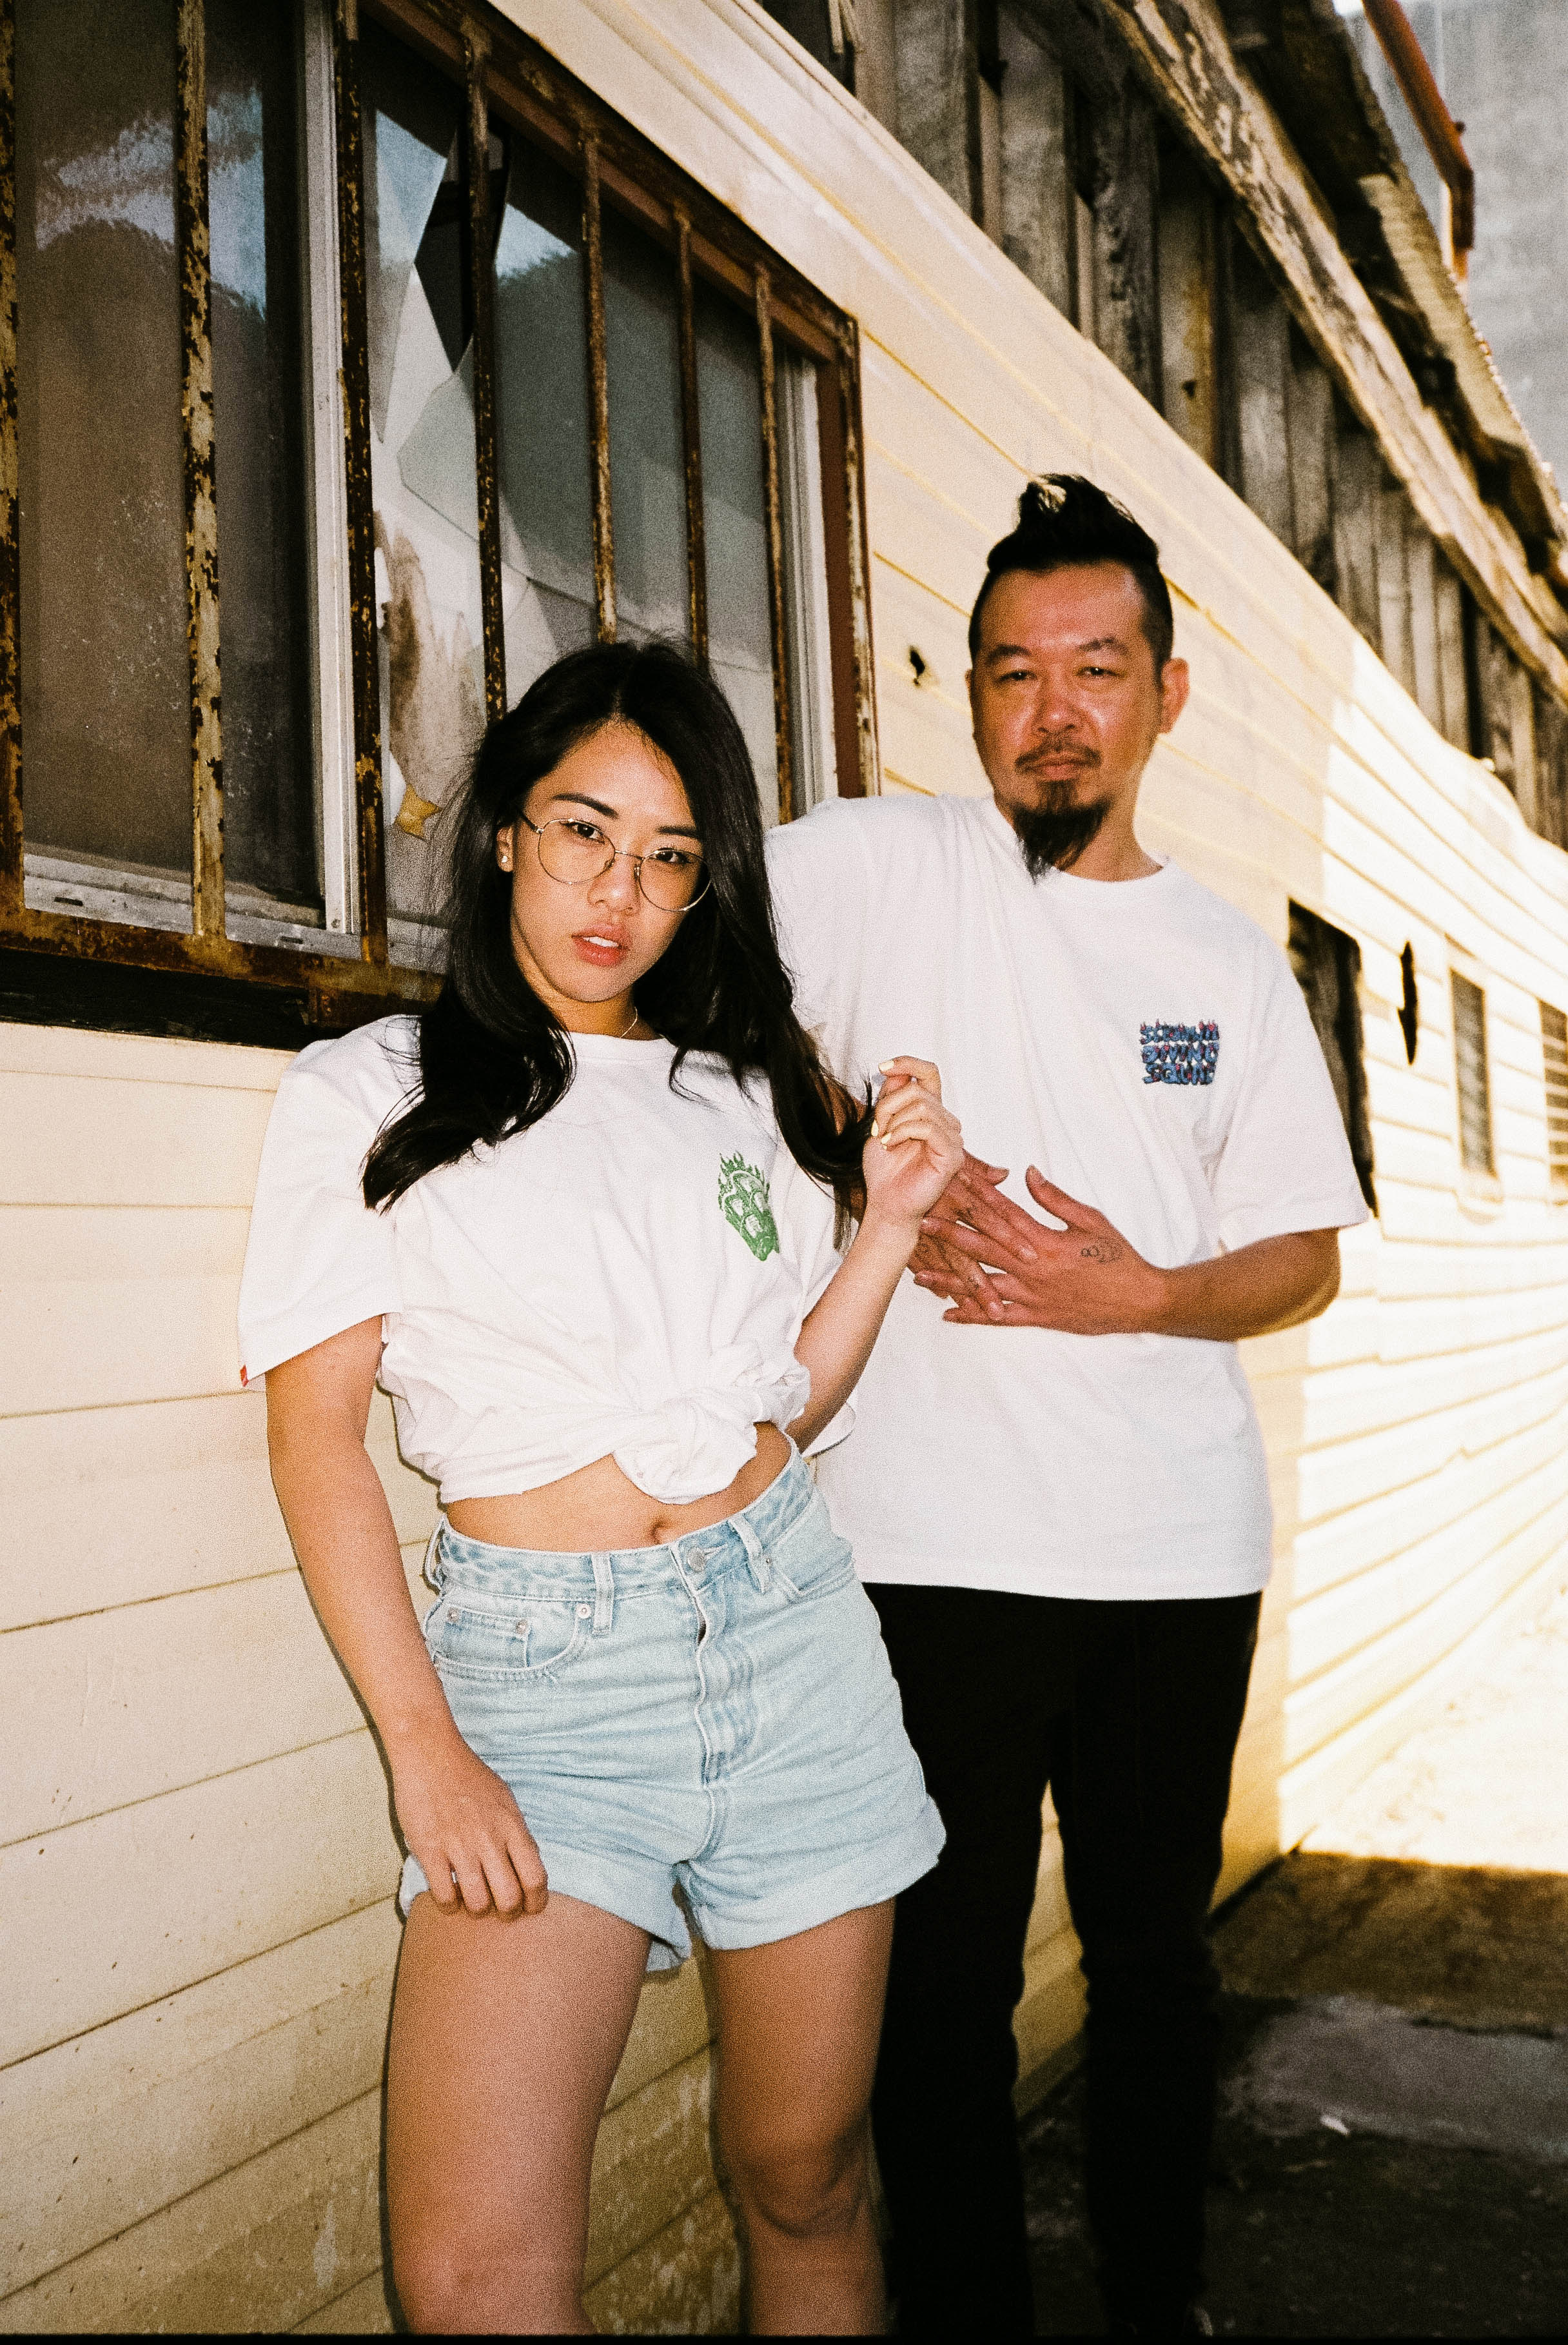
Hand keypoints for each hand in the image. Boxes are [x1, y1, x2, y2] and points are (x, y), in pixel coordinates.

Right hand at [391, 1727, 548, 1917]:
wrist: (430, 1753)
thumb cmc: (468, 1775)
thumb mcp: (505, 1798)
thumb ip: (516, 1832)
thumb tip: (527, 1864)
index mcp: (512, 1826)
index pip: (536, 1877)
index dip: (537, 1902)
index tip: (530, 1908)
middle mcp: (489, 1839)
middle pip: (509, 1898)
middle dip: (507, 1913)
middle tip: (500, 1910)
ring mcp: (459, 1846)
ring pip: (477, 1903)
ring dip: (477, 1910)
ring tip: (472, 1902)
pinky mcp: (430, 1850)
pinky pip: (444, 1896)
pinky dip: (449, 1905)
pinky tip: (449, 1896)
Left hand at [861, 1058, 965, 1236]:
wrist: (886, 1204)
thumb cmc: (885, 1171)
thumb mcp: (881, 1125)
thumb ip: (890, 1098)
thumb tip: (896, 1071)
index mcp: (930, 1113)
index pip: (929, 1073)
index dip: (908, 1063)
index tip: (882, 1066)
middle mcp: (945, 1122)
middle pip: (918, 1089)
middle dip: (888, 1105)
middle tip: (876, 1128)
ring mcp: (952, 1138)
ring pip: (922, 1105)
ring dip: (893, 1120)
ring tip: (884, 1139)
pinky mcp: (952, 1155)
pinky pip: (928, 1127)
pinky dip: (903, 1132)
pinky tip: (891, 1144)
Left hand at [915, 1164, 1166, 1333]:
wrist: (1140, 1301)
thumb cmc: (1119, 1258)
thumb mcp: (1091, 1220)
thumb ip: (1056, 1199)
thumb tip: (1028, 1173)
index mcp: (1046, 1243)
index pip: (1004, 1215)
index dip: (976, 1199)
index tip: (951, 1186)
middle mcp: (1033, 1271)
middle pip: (984, 1248)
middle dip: (949, 1234)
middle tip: (921, 1222)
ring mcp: (1033, 1297)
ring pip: (983, 1286)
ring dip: (950, 1278)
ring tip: (920, 1273)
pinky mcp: (1037, 1318)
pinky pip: (999, 1318)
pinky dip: (973, 1316)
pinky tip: (949, 1314)